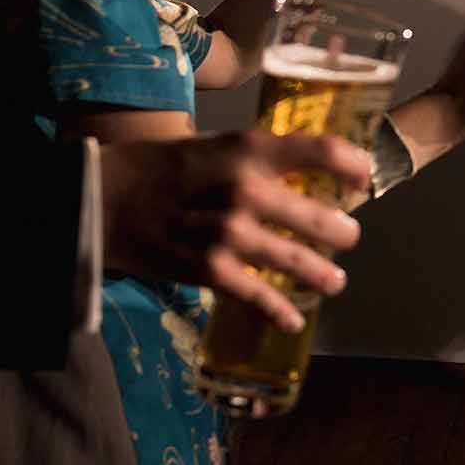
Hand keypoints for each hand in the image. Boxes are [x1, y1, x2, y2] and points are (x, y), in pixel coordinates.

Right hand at [98, 129, 371, 331]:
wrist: (99, 200)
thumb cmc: (159, 169)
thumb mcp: (213, 146)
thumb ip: (256, 160)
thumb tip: (301, 175)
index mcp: (249, 150)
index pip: (324, 151)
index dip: (355, 166)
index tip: (366, 178)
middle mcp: (247, 190)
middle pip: (323, 217)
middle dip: (344, 233)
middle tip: (348, 237)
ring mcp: (231, 234)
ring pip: (299, 261)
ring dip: (323, 275)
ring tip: (333, 281)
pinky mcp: (210, 271)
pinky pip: (260, 295)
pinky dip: (281, 311)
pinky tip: (293, 319)